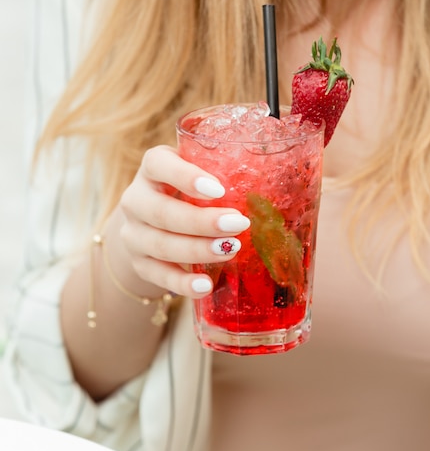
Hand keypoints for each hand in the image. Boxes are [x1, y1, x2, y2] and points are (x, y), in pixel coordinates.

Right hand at [109, 145, 249, 298]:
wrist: (151, 221)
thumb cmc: (188, 189)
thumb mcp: (198, 170)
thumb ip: (223, 168)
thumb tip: (276, 175)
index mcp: (152, 167)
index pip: (158, 163)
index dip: (185, 176)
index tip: (219, 190)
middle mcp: (135, 199)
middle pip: (162, 212)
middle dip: (202, 221)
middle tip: (239, 224)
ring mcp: (132, 233)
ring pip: (161, 245)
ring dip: (198, 250)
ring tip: (231, 249)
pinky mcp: (138, 263)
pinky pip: (158, 276)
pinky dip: (182, 283)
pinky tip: (206, 286)